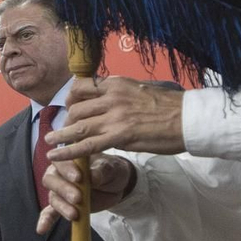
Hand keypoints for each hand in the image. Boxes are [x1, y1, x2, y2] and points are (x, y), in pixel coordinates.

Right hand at [34, 155, 137, 232]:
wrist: (115, 185)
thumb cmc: (111, 171)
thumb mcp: (111, 168)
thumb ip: (101, 171)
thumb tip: (93, 176)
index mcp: (71, 159)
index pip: (62, 162)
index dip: (67, 170)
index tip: (79, 178)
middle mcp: (61, 174)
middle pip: (52, 180)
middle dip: (63, 189)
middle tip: (77, 198)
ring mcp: (61, 191)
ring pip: (54, 197)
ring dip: (62, 206)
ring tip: (74, 214)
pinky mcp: (64, 205)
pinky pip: (51, 213)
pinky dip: (46, 220)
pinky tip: (42, 229)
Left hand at [48, 76, 186, 160]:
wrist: (191, 119)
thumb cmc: (171, 107)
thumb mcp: (141, 91)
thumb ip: (121, 95)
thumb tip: (108, 100)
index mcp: (117, 84)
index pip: (82, 86)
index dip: (71, 98)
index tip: (70, 107)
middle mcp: (112, 97)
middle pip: (76, 108)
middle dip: (67, 120)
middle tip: (65, 131)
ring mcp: (115, 117)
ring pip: (77, 126)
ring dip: (60, 135)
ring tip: (49, 142)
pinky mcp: (120, 136)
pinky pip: (86, 145)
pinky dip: (67, 151)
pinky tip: (55, 155)